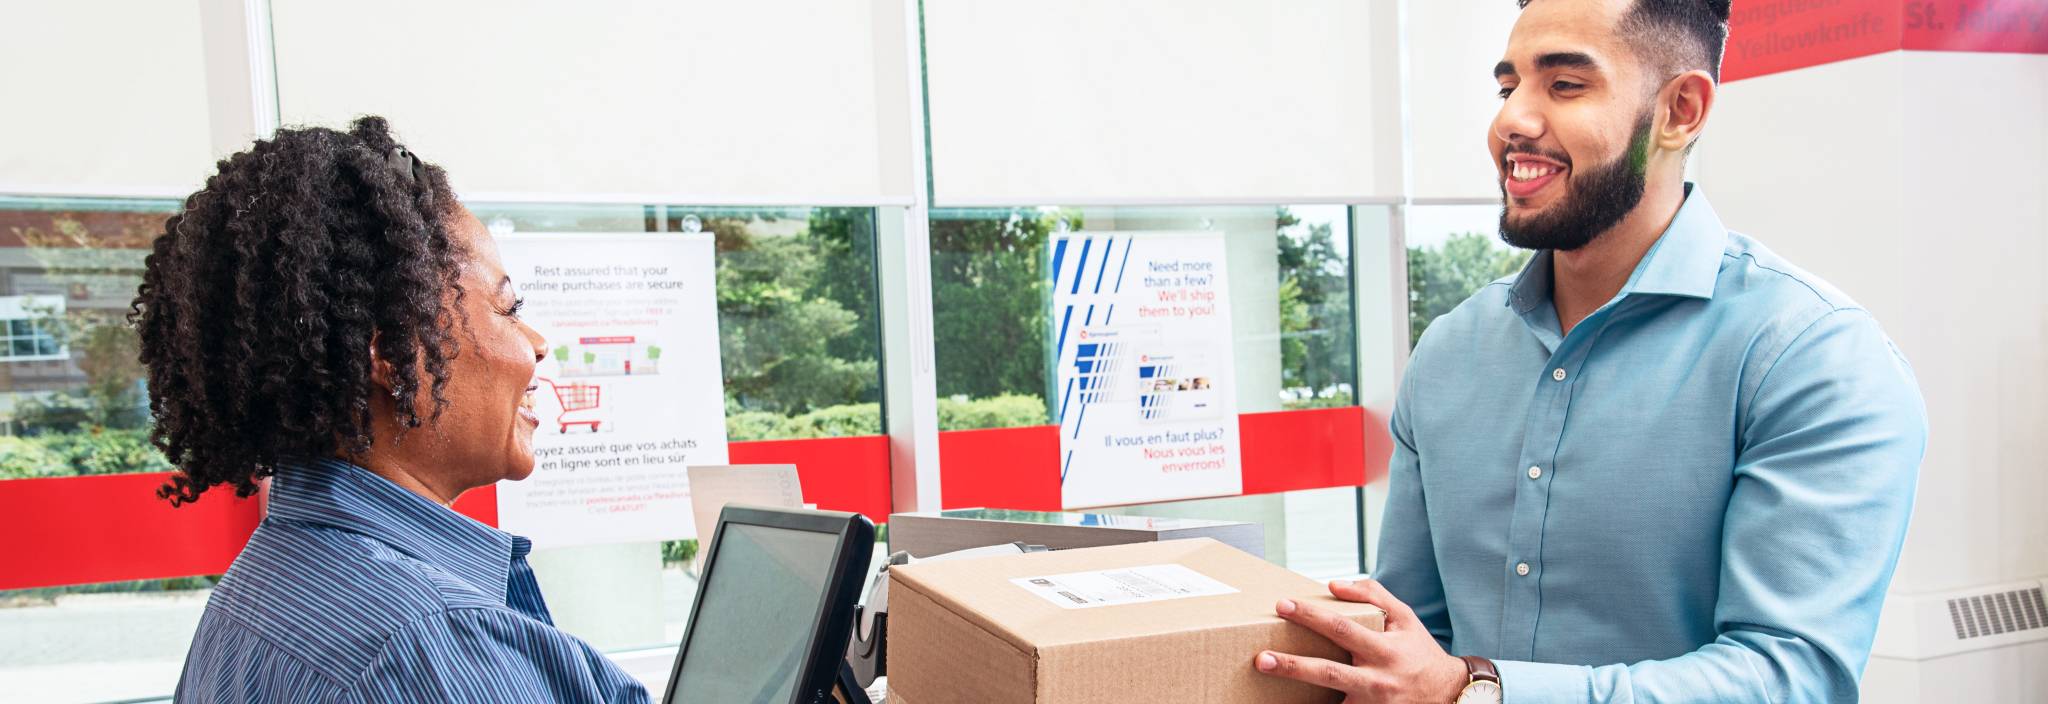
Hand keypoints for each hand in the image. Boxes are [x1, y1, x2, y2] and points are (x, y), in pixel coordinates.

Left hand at [1253, 578, 1469, 703]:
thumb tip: (1333, 585)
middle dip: (1293, 665)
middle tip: (1262, 658)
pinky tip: (1287, 702)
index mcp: (1384, 649)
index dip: (1311, 616)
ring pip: (1330, 702)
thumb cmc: (1418, 650)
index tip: (1282, 605)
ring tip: (1270, 682)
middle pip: (1328, 672)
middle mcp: (1377, 679)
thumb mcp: (1404, 618)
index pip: (1341, 628)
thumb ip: (1372, 595)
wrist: (1446, 694)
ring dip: (1298, 693)